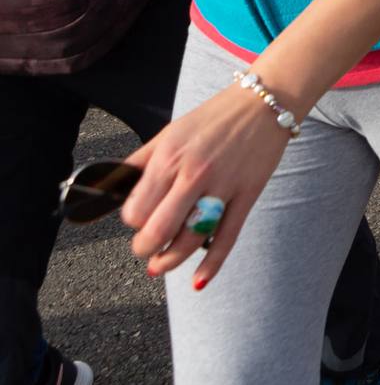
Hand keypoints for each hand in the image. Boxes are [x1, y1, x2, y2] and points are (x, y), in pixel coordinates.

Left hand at [119, 85, 291, 288]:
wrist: (264, 103)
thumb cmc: (213, 118)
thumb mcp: (168, 133)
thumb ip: (139, 162)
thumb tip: (110, 189)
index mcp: (169, 158)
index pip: (137, 210)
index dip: (132, 222)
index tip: (137, 221)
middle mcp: (193, 174)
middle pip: (159, 230)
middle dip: (145, 248)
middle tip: (145, 249)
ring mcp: (223, 186)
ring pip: (191, 239)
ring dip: (170, 260)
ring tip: (160, 265)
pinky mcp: (247, 195)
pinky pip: (228, 236)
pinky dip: (212, 264)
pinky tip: (198, 280)